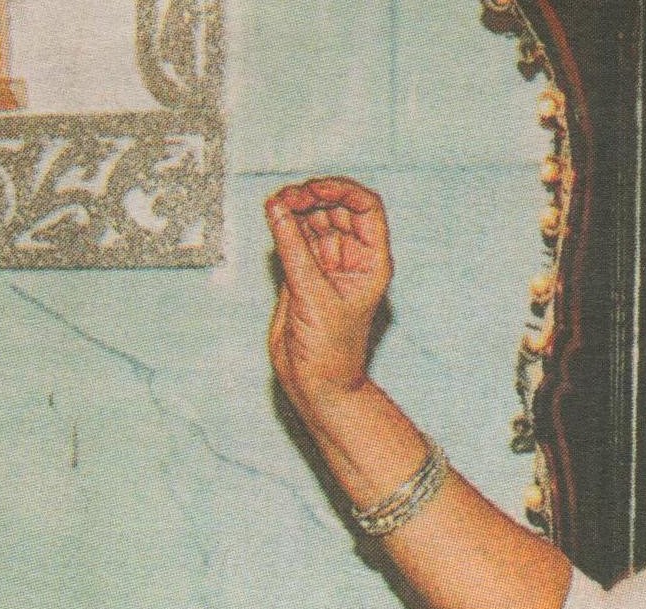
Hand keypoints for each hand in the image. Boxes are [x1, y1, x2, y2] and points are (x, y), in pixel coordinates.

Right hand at [266, 177, 392, 414]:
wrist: (315, 382)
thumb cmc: (330, 349)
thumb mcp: (312, 296)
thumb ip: (293, 250)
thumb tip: (277, 207)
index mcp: (371, 261)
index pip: (366, 208)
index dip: (342, 191)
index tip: (315, 189)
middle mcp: (352, 257)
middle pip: (336, 207)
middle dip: (313, 196)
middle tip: (289, 197)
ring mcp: (327, 263)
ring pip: (314, 219)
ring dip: (296, 207)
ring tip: (276, 204)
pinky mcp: (303, 271)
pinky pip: (295, 237)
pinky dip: (284, 224)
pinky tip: (273, 215)